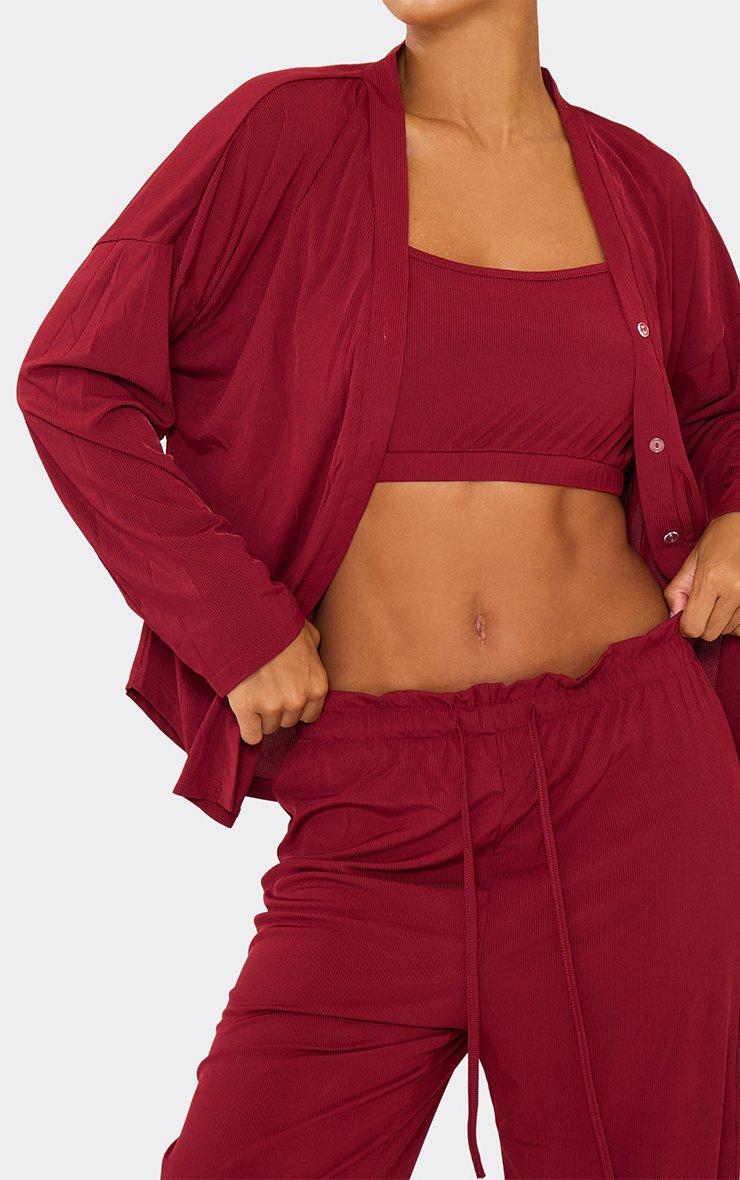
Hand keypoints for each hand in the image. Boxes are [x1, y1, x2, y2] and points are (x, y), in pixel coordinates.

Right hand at [226, 621, 328, 744]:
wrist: (246, 621)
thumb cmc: (277, 624)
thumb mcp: (308, 635)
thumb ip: (314, 652)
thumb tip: (312, 655)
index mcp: (317, 685)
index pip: (310, 715)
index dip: (296, 706)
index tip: (284, 695)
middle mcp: (298, 699)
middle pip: (288, 721)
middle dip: (278, 708)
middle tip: (266, 688)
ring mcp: (273, 705)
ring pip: (269, 727)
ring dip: (261, 715)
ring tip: (254, 691)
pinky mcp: (247, 708)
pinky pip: (251, 735)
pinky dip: (248, 729)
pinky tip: (245, 714)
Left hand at [664, 512, 739, 639]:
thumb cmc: (717, 541)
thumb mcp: (691, 562)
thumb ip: (677, 592)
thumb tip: (673, 618)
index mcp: (711, 578)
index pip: (693, 626)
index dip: (686, 626)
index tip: (687, 615)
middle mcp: (735, 590)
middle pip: (710, 633)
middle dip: (703, 624)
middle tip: (705, 605)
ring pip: (729, 631)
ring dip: (721, 621)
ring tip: (722, 598)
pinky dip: (736, 621)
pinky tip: (733, 605)